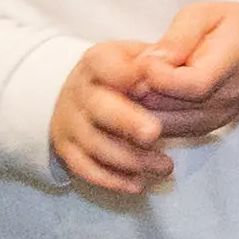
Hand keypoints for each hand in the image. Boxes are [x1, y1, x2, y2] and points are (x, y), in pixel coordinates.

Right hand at [49, 41, 177, 194]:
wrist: (84, 89)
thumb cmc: (126, 70)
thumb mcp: (141, 54)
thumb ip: (159, 57)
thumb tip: (172, 63)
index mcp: (97, 61)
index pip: (105, 64)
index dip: (125, 75)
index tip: (148, 84)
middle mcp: (78, 91)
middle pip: (99, 108)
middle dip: (126, 122)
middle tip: (154, 133)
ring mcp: (69, 122)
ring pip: (94, 144)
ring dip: (130, 159)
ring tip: (165, 166)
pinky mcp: (66, 148)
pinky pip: (84, 168)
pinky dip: (111, 179)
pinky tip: (138, 184)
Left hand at [137, 1, 238, 131]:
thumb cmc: (237, 25)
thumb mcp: (207, 14)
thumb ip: (177, 37)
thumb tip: (147, 63)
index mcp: (233, 62)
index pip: (192, 85)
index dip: (158, 77)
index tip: (141, 60)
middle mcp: (228, 98)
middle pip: (171, 109)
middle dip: (138, 94)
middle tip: (121, 75)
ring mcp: (220, 118)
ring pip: (165, 126)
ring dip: (139, 110)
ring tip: (127, 88)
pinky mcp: (209, 128)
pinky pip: (170, 132)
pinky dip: (150, 120)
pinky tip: (140, 102)